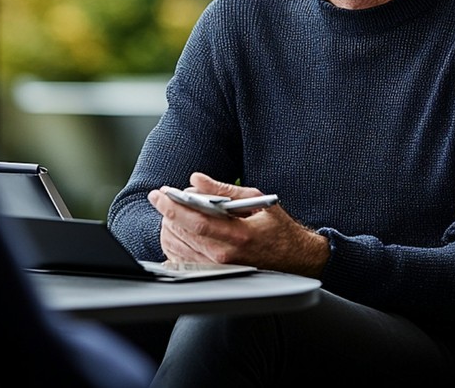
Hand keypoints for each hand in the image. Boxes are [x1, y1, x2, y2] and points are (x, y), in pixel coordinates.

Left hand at [148, 172, 329, 276]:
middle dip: (167, 213)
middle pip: (185, 235)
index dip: (174, 207)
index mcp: (239, 235)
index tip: (160, 194)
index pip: (197, 222)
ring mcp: (221, 269)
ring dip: (169, 228)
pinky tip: (176, 231)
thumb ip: (223, 190)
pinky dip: (175, 244)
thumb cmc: (276, 227)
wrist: (295, 258)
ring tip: (168, 211)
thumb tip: (196, 180)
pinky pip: (185, 261)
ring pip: (181, 249)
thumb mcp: (256, 200)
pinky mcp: (217, 275)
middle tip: (161, 197)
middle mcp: (227, 256)